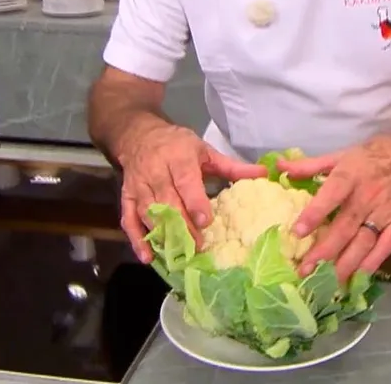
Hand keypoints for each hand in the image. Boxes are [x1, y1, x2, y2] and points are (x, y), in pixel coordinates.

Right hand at [119, 126, 265, 262]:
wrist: (139, 135)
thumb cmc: (177, 145)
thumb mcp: (205, 151)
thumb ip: (232, 166)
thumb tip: (264, 173)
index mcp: (178, 158)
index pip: (185, 181)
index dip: (194, 202)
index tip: (206, 221)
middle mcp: (156, 171)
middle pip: (168, 202)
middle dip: (182, 225)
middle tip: (198, 247)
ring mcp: (139, 185)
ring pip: (148, 212)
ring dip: (163, 235)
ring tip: (178, 256)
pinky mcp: (127, 196)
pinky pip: (128, 219)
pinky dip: (137, 239)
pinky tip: (148, 257)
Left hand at [278, 137, 390, 280]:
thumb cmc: (372, 156)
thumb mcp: (341, 155)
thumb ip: (310, 165)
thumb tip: (279, 167)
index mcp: (351, 175)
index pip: (331, 195)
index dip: (315, 214)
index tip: (297, 232)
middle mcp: (367, 196)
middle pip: (345, 227)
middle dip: (324, 251)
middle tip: (305, 271)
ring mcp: (385, 212)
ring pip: (363, 242)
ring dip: (345, 263)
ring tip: (327, 282)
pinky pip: (385, 247)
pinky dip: (372, 262)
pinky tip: (357, 276)